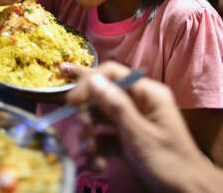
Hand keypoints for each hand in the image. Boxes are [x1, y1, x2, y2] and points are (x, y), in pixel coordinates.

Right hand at [64, 61, 217, 192]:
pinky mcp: (128, 140)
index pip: (112, 74)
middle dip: (89, 116)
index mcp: (147, 93)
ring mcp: (134, 121)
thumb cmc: (169, 162)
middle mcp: (140, 102)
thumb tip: (93, 79)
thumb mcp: (139, 134)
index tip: (72, 101)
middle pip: (103, 97)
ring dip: (91, 137)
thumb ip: (116, 106)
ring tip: (90, 154)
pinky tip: (98, 165)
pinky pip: (106, 137)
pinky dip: (98, 150)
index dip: (89, 83)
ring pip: (101, 119)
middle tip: (83, 132)